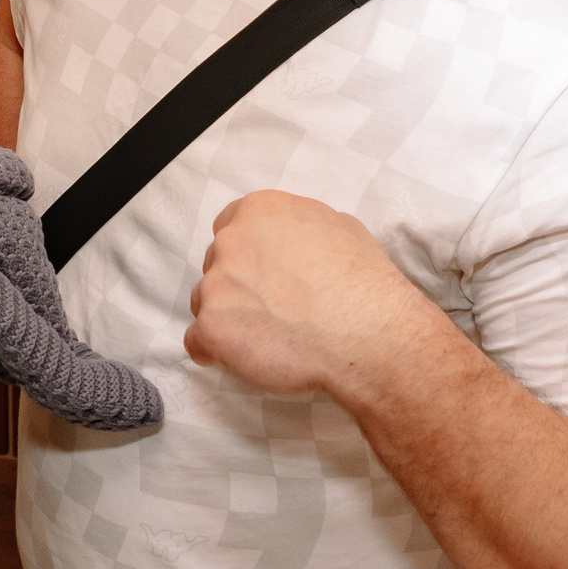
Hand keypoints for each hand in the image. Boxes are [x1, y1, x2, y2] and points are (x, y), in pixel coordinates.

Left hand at [184, 191, 457, 398]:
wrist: (368, 334)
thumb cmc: (363, 283)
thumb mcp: (339, 227)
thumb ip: (299, 227)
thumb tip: (290, 241)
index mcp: (258, 211)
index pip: (231, 228)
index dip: (248, 256)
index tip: (266, 276)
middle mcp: (230, 242)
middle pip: (217, 266)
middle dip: (239, 287)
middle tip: (276, 310)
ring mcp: (216, 285)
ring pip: (206, 303)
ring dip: (230, 319)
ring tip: (273, 337)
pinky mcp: (212, 328)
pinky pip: (199, 343)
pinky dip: (219, 353)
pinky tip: (254, 358)